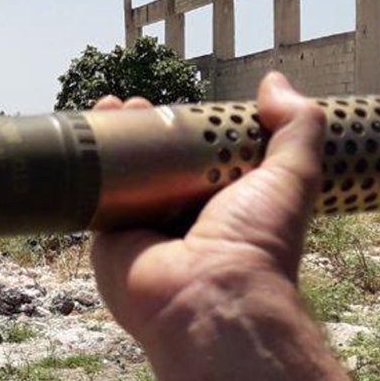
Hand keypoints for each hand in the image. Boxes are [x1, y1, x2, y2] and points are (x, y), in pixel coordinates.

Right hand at [91, 71, 325, 356]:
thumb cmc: (257, 242)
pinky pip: (95, 198)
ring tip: (111, 110)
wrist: (211, 297)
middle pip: (160, 164)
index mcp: (228, 205)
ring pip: (125, 177)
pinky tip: (83, 139)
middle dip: (147, 130)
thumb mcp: (293, 174)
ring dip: (114, 141)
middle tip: (139, 104)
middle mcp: (185, 218)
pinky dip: (87, 169)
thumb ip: (296, 127)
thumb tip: (275, 83)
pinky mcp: (110, 240)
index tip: (182, 102)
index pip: (205, 158)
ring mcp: (146, 230)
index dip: (192, 128)